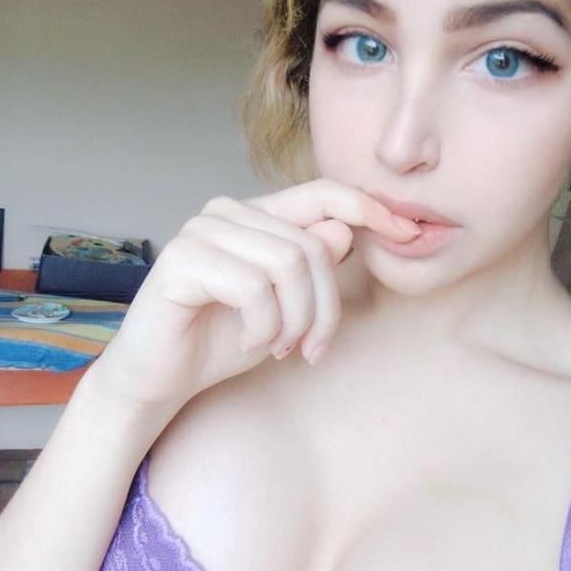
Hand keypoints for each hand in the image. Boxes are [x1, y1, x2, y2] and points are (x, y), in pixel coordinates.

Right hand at [92, 178, 420, 412]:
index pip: (325, 192)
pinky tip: (249, 342)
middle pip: (314, 243)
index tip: (410, 234)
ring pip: (289, 263)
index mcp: (257, 214)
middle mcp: (227, 212)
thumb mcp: (287, 304)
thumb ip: (314, 264)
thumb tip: (346, 230)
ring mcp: (201, 231)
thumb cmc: (223, 337)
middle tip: (312, 348)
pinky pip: (254, 287)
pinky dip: (263, 327)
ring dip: (295, 321)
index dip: (371, 209)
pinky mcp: (181, 259)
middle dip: (325, 307)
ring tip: (279, 347)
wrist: (159, 377)